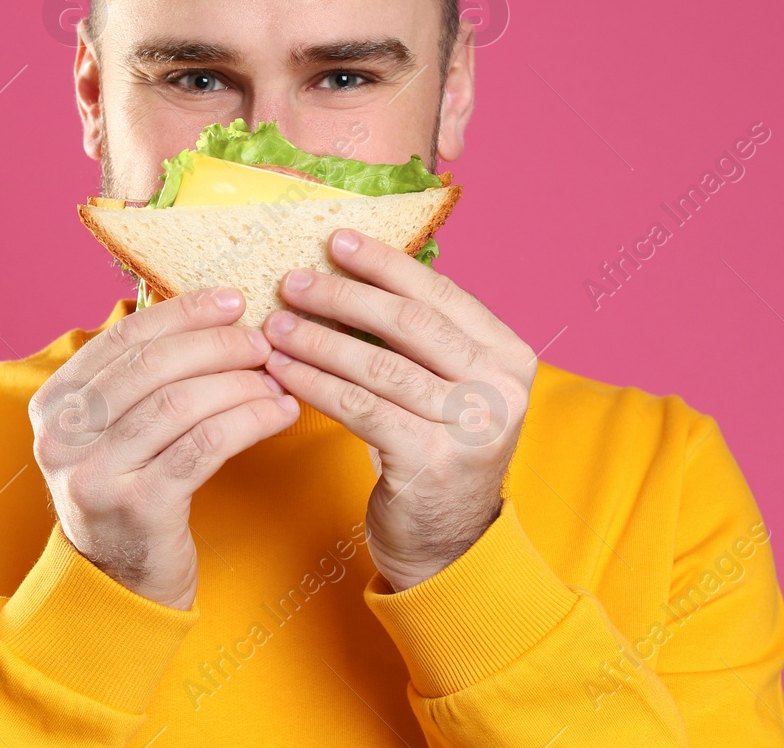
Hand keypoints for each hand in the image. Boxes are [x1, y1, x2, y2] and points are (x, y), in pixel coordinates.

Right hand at [29, 288, 298, 608]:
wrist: (119, 583)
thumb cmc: (130, 491)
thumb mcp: (114, 431)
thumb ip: (141, 378)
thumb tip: (212, 313)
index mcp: (53, 403)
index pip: (124, 337)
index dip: (184, 313)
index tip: (233, 301)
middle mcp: (62, 435)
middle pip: (153, 366)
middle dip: (218, 346)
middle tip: (263, 343)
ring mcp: (95, 472)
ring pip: (182, 403)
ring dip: (241, 384)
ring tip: (278, 380)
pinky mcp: (138, 506)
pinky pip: (205, 446)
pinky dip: (250, 421)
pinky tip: (279, 415)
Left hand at [261, 228, 538, 590]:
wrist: (447, 543)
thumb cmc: (434, 450)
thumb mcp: (446, 387)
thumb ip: (421, 336)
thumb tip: (353, 266)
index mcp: (509, 355)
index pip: (440, 295)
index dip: (385, 264)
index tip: (336, 241)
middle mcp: (501, 388)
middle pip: (410, 324)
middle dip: (344, 297)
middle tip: (292, 281)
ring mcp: (472, 427)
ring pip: (380, 366)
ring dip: (318, 340)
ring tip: (275, 325)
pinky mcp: (432, 461)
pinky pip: (360, 408)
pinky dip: (315, 384)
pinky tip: (282, 370)